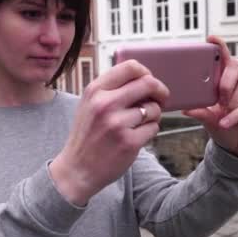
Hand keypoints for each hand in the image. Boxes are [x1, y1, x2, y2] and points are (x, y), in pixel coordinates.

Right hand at [50, 60, 169, 205]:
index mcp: (95, 91)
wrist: (77, 169)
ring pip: (154, 108)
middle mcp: (105, 104)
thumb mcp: (89, 104)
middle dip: (160, 91)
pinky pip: (154, 128)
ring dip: (153, 115)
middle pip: (148, 84)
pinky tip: (136, 136)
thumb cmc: (87, 135)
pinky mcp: (129, 142)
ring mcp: (117, 124)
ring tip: (139, 123)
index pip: (130, 67)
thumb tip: (143, 78)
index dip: (147, 73)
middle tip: (160, 99)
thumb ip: (111, 89)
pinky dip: (149, 131)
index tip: (149, 82)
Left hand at [183, 36, 237, 161]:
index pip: (225, 60)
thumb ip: (201, 112)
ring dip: (232, 99)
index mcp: (229, 81)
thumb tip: (186, 109)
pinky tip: (225, 122)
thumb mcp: (209, 120)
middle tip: (218, 97)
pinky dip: (236, 114)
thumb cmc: (224, 128)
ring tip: (223, 112)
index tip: (211, 39)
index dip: (220, 48)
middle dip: (226, 79)